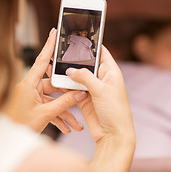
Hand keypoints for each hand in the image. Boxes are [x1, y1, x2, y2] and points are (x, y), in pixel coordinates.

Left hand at [7, 29, 88, 132]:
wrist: (11, 138)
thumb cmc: (21, 124)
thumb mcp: (45, 113)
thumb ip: (64, 103)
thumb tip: (78, 93)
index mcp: (29, 83)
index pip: (41, 60)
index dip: (49, 45)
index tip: (55, 32)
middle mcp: (30, 87)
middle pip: (54, 84)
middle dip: (67, 94)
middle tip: (79, 93)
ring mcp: (33, 97)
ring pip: (54, 99)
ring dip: (65, 111)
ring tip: (76, 123)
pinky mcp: (34, 105)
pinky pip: (50, 107)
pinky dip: (59, 116)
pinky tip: (68, 127)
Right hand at [66, 46, 135, 171]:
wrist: (113, 135)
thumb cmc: (115, 111)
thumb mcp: (101, 90)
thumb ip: (85, 77)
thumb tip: (70, 70)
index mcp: (110, 72)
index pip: (101, 52)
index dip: (91, 44)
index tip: (79, 36)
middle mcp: (101, 78)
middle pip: (86, 64)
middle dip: (74, 60)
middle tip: (61, 52)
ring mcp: (92, 89)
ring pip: (77, 76)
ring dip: (68, 74)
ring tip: (55, 66)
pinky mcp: (84, 99)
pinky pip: (72, 88)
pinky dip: (65, 85)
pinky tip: (56, 81)